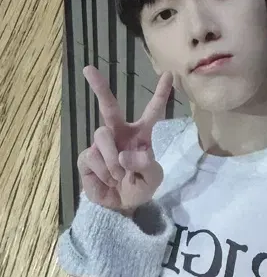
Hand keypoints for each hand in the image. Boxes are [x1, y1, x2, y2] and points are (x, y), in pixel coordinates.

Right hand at [76, 67, 172, 215]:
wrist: (121, 206)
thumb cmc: (140, 187)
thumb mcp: (153, 179)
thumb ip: (146, 166)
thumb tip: (125, 155)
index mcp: (141, 135)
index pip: (153, 111)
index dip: (160, 93)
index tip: (169, 74)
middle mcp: (120, 133)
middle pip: (108, 107)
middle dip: (99, 87)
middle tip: (89, 69)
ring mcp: (102, 144)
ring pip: (102, 136)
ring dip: (112, 158)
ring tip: (119, 176)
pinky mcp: (87, 157)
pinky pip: (92, 157)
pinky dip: (103, 171)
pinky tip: (108, 180)